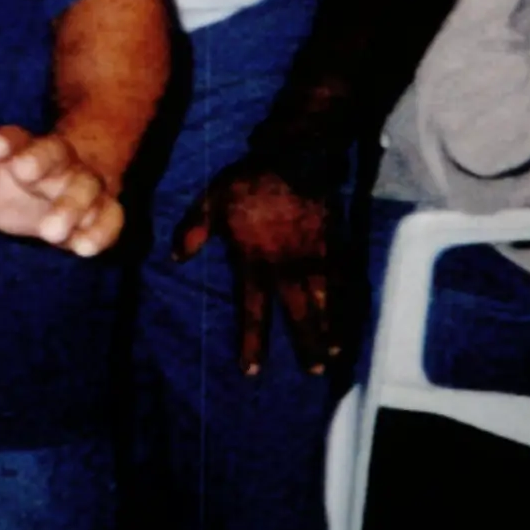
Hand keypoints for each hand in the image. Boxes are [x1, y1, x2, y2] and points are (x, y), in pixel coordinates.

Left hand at [0, 124, 123, 255]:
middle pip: (54, 154)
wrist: (76, 184)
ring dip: (71, 206)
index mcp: (25, 151)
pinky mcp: (106, 210)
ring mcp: (85, 185)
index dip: (6, 141)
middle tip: (25, 174)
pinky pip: (111, 218)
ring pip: (84, 188)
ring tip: (52, 231)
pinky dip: (100, 231)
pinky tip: (84, 249)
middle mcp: (58, 163)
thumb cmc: (20, 186)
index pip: (16, 139)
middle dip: (41, 162)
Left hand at [169, 166, 340, 377]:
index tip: (251, 370)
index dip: (252, 342)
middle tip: (312, 371)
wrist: (294, 158)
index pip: (252, 311)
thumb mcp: (210, 201)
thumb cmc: (248, 180)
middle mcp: (287, 268)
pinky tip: (353, 318)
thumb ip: (193, 231)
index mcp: (254, 262)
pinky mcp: (336, 246)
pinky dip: (348, 302)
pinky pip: (345, 281)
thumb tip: (175, 258)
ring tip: (334, 354)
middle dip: (305, 345)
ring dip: (330, 330)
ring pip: (325, 303)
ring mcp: (315, 259)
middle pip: (297, 315)